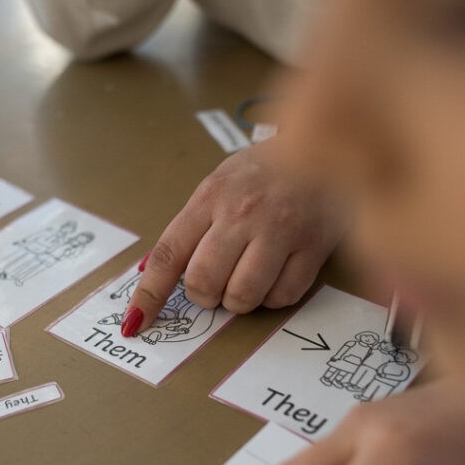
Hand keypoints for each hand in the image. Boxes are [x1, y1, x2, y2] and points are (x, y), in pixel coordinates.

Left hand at [122, 139, 343, 335]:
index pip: (169, 255)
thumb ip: (193, 223)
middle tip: (216, 285)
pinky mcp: (314, 245)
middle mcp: (242, 213)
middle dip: (205, 296)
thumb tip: (156, 269)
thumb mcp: (221, 182)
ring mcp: (280, 230)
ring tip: (248, 280)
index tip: (136, 322)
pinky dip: (274, 298)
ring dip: (239, 301)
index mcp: (211, 197)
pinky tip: (277, 276)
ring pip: (242, 296)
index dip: (149, 295)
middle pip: (203, 282)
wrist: (329, 142)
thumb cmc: (268, 167)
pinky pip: (282, 296)